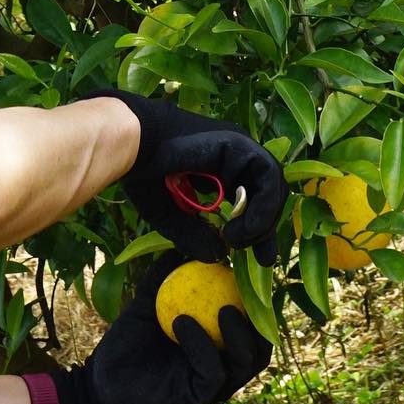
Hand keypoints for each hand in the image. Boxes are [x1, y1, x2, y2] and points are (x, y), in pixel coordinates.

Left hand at [49, 251, 271, 403]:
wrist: (103, 380)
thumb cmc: (130, 341)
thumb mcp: (151, 300)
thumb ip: (167, 274)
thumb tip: (184, 240)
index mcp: (219, 343)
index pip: (252, 322)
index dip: (256, 299)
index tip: (246, 268)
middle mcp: (223, 365)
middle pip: (260, 345)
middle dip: (260, 319)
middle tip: (245, 290)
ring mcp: (213, 386)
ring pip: (246, 363)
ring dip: (240, 334)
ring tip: (224, 308)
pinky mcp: (197, 400)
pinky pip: (212, 373)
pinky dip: (203, 346)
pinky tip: (183, 322)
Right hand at [89, 90, 288, 264]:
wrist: (131, 145)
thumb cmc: (143, 174)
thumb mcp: (169, 213)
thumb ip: (193, 234)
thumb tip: (219, 256)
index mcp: (218, 166)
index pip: (252, 199)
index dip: (258, 229)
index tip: (261, 259)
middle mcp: (234, 156)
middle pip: (267, 193)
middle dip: (265, 228)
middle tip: (259, 258)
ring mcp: (239, 147)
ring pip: (272, 185)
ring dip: (262, 220)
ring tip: (236, 240)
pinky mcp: (240, 144)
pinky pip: (267, 176)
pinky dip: (261, 207)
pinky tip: (241, 227)